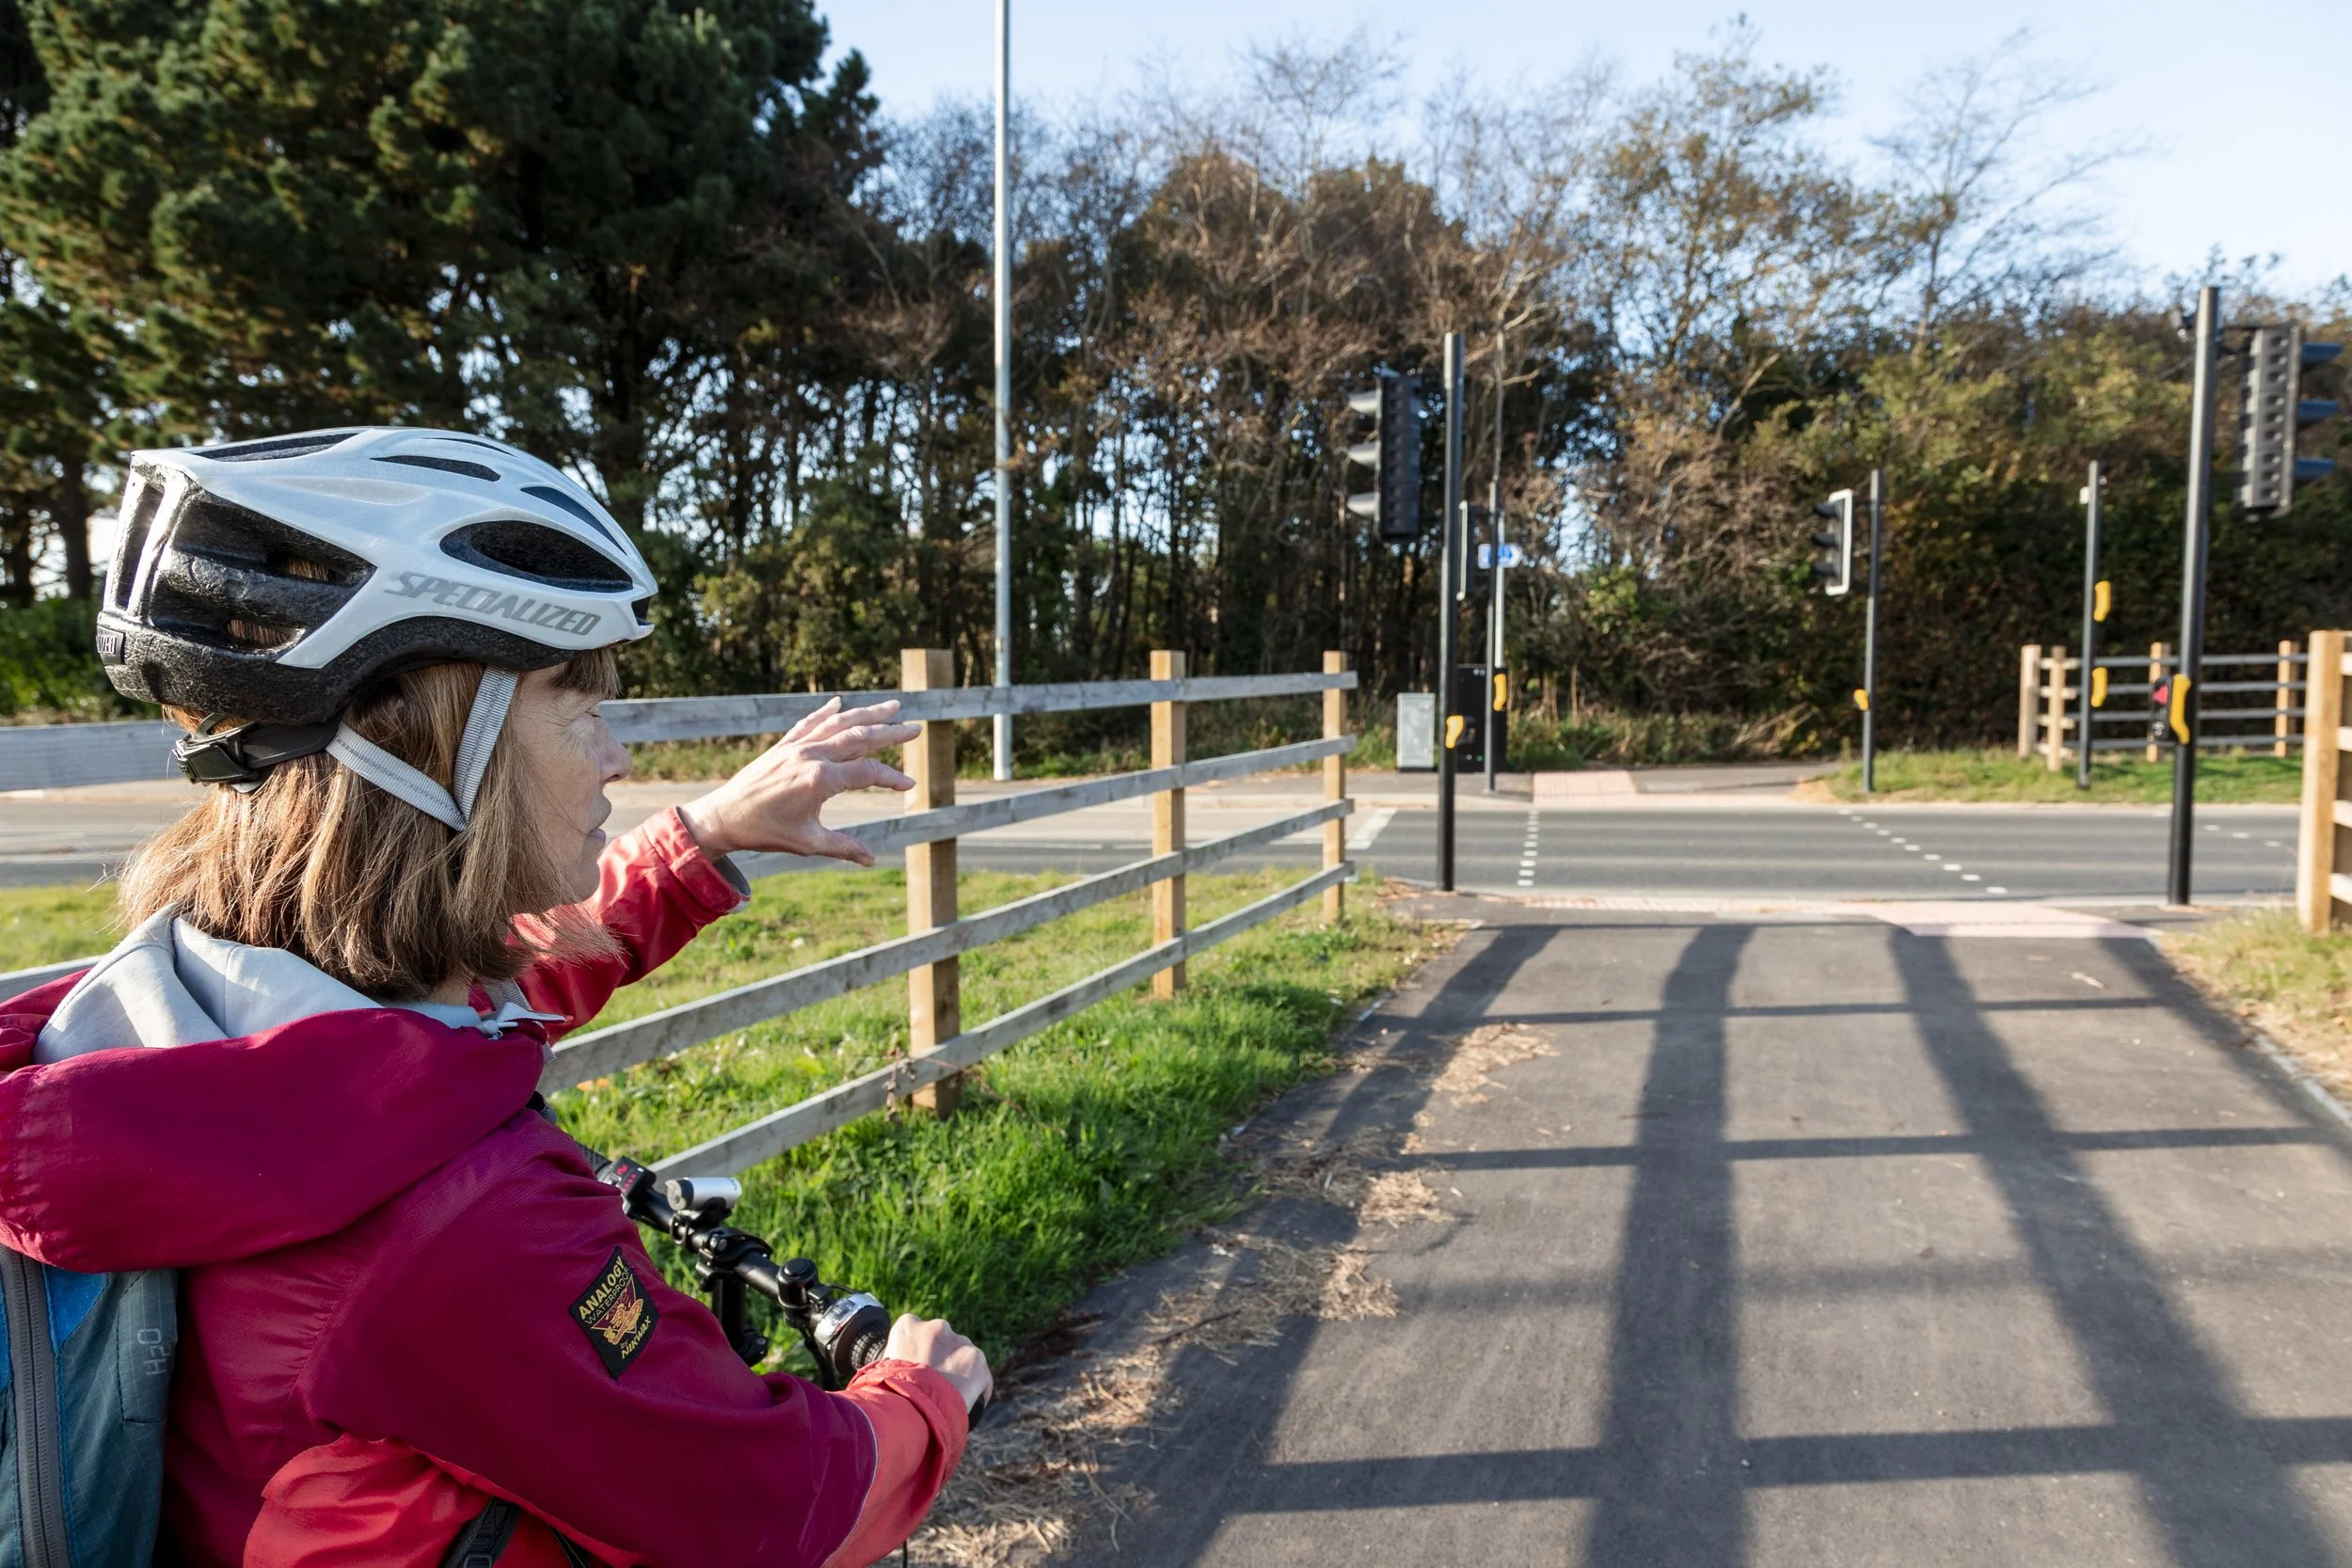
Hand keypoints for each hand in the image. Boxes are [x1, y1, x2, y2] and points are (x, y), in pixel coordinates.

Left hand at [676, 699, 921, 864]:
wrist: (723, 817)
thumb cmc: (765, 832)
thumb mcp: (808, 843)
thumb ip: (843, 847)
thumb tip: (871, 859)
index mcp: (820, 780)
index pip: (868, 772)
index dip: (892, 778)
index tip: (910, 785)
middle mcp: (810, 756)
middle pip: (860, 737)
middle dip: (891, 732)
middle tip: (916, 728)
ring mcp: (795, 747)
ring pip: (838, 724)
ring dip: (866, 713)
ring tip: (891, 706)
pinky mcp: (782, 746)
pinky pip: (809, 723)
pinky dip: (826, 712)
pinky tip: (839, 703)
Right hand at [883, 1312, 991, 1413]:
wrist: (908, 1410)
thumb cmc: (887, 1395)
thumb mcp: (880, 1371)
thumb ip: (890, 1362)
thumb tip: (887, 1372)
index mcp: (907, 1326)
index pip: (917, 1332)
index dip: (919, 1352)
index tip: (919, 1369)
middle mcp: (935, 1327)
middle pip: (944, 1342)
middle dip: (942, 1359)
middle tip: (936, 1384)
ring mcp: (958, 1341)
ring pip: (964, 1357)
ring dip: (960, 1372)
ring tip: (951, 1396)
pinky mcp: (976, 1359)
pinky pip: (982, 1377)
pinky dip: (978, 1389)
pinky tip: (970, 1403)